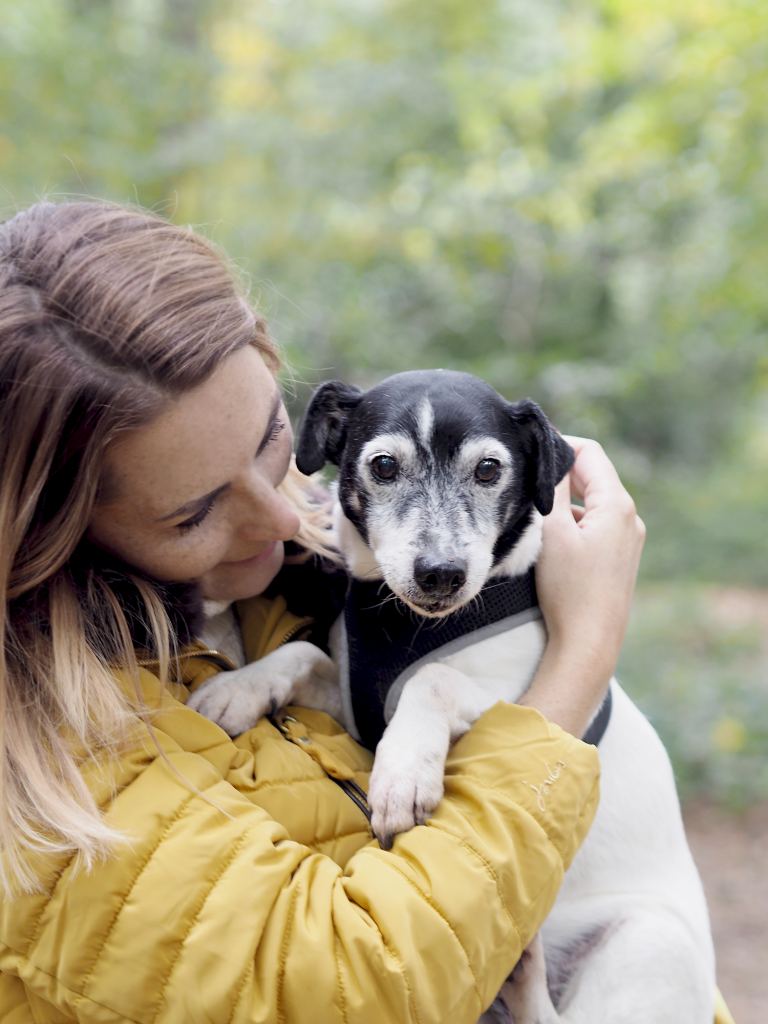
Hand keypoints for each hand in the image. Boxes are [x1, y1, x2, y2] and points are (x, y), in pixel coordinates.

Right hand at [520, 437, 645, 735]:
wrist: (589, 643)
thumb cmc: (569, 588)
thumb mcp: (554, 532)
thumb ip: (554, 490)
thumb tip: (550, 458)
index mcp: (617, 505)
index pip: (589, 453)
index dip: (558, 446)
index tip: (528, 454)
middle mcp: (630, 518)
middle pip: (592, 477)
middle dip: (559, 475)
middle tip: (524, 480)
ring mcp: (627, 540)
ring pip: (592, 503)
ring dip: (565, 502)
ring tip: (533, 513)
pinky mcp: (619, 559)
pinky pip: (595, 526)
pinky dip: (574, 523)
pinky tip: (550, 541)